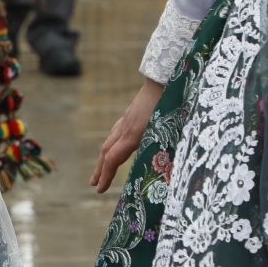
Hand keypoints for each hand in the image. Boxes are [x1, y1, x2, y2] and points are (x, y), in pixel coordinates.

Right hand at [91, 78, 163, 193]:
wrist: (166, 76)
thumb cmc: (171, 104)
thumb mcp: (171, 130)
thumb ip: (167, 150)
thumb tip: (173, 173)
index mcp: (133, 135)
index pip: (112, 159)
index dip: (105, 176)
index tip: (99, 190)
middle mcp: (125, 127)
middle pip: (106, 151)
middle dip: (99, 169)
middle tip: (94, 183)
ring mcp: (126, 118)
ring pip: (110, 140)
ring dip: (104, 157)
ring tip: (101, 168)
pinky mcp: (131, 113)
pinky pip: (116, 131)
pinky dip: (112, 143)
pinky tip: (116, 145)